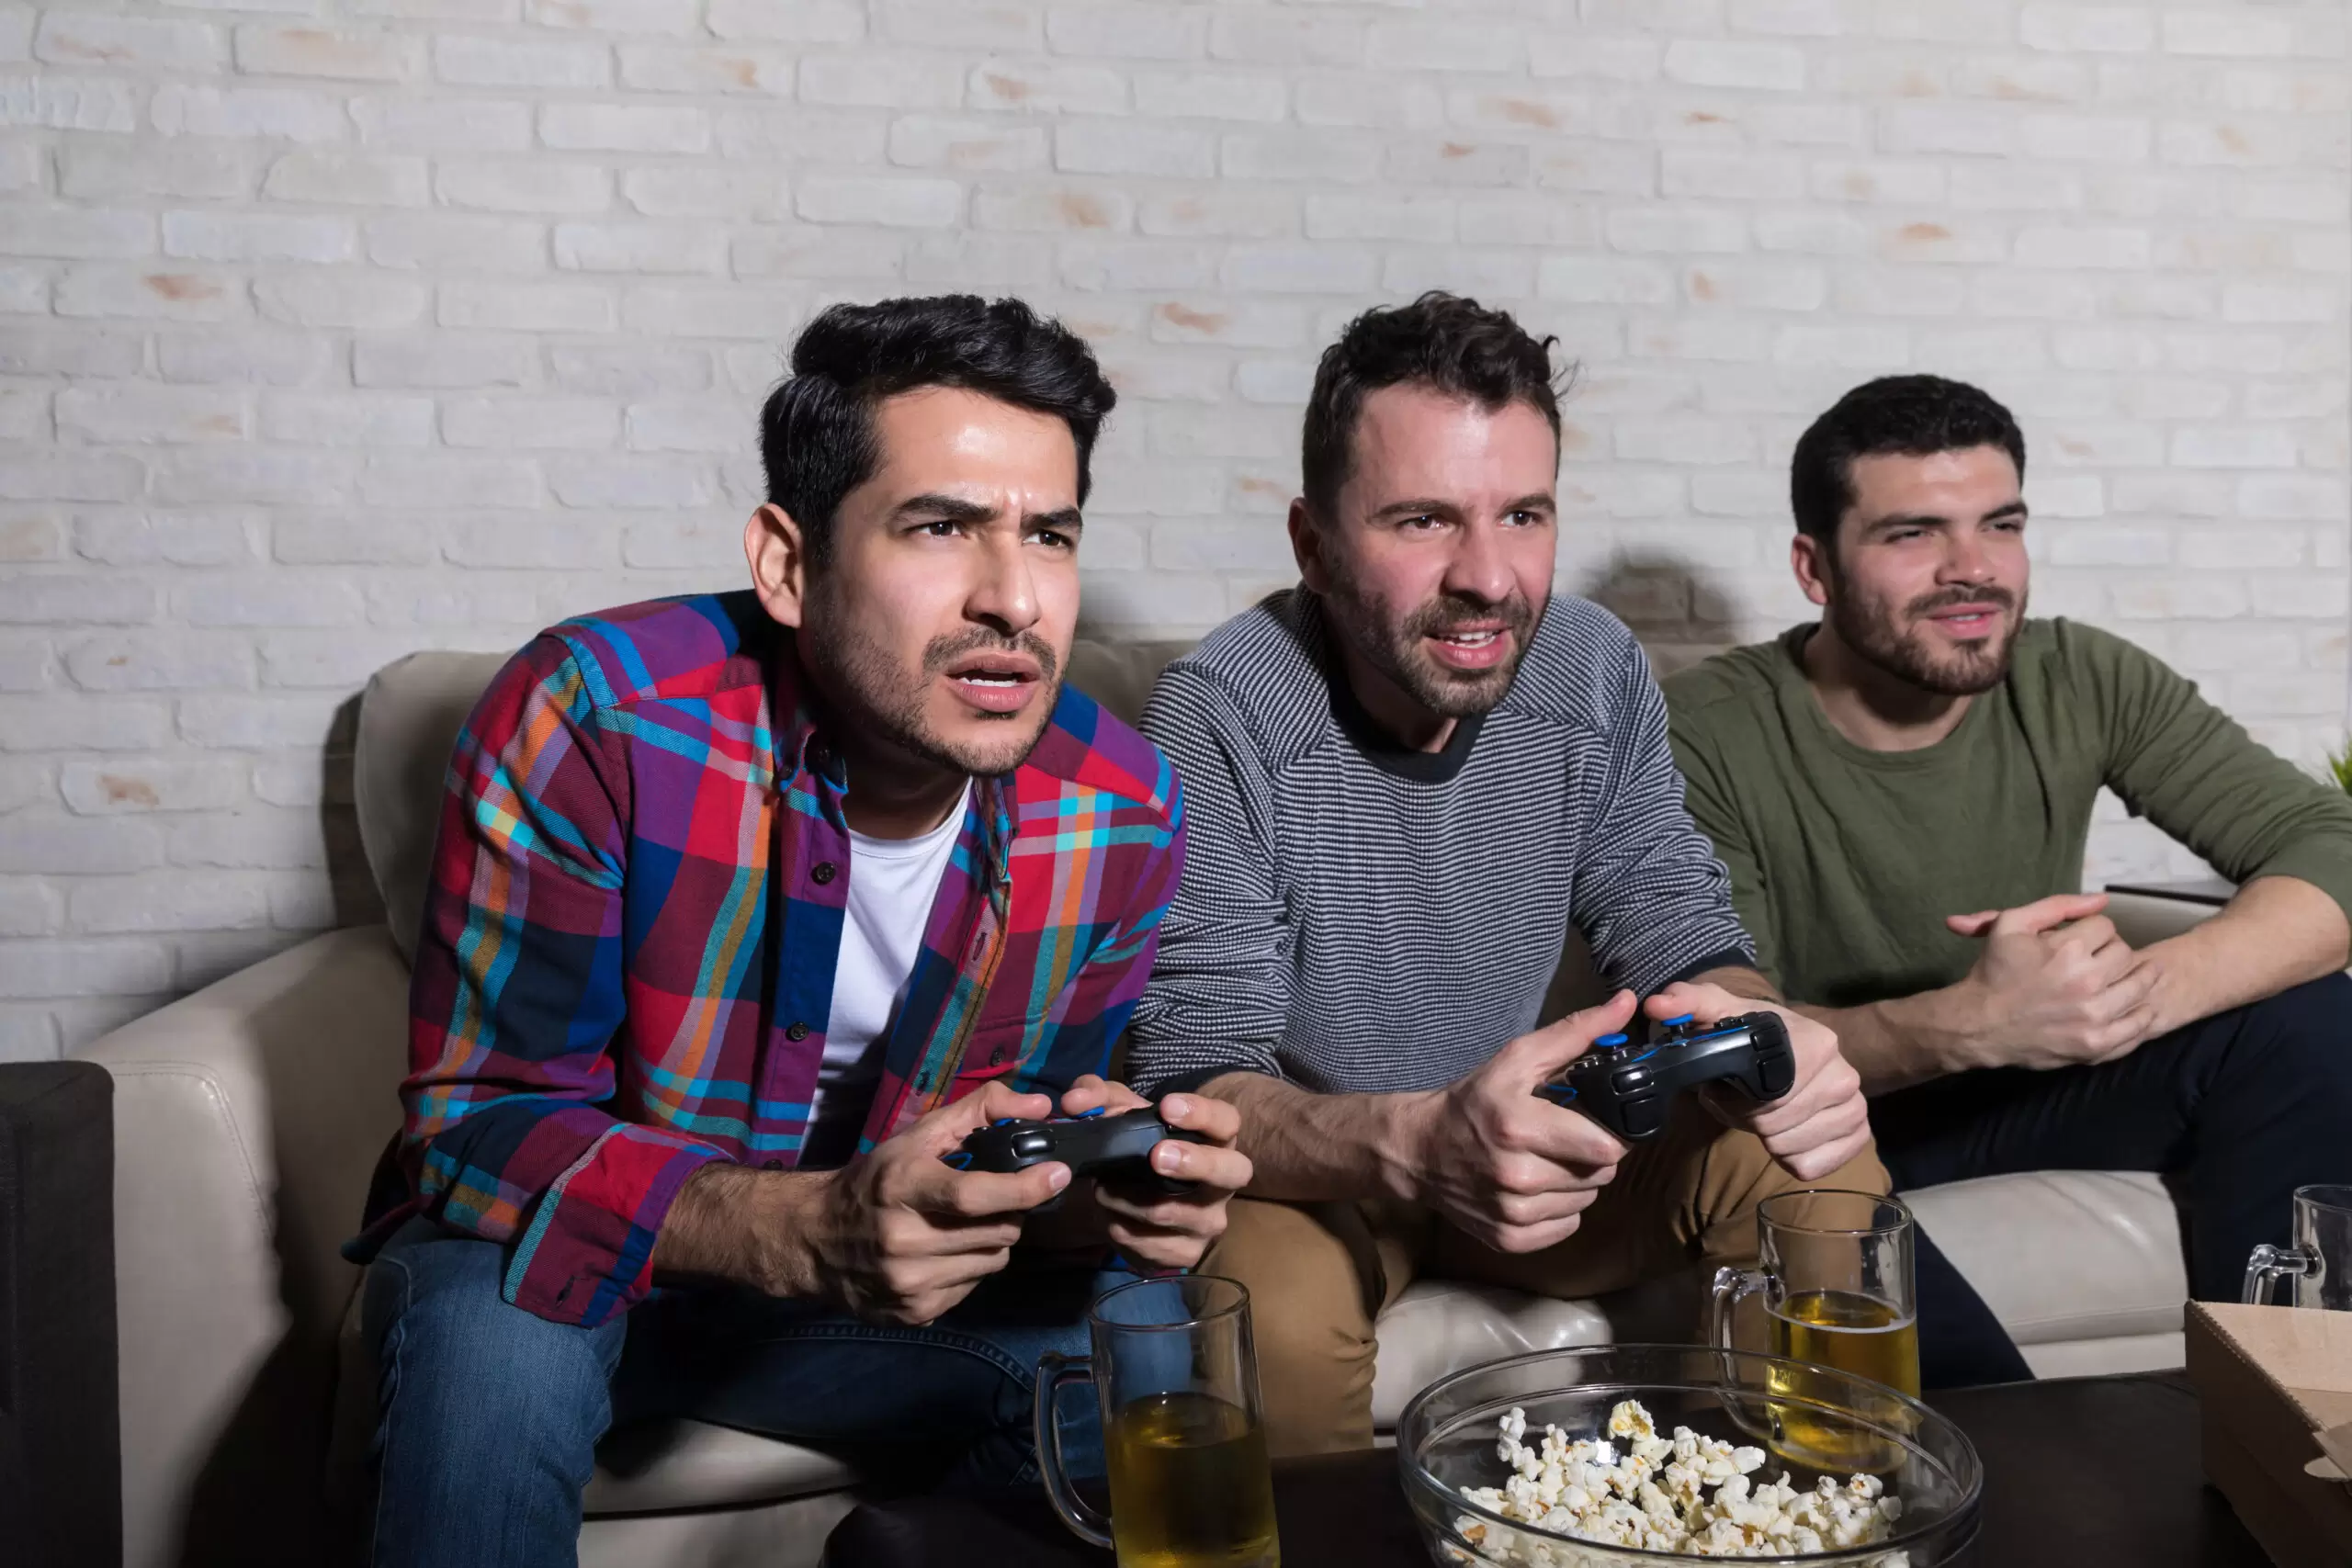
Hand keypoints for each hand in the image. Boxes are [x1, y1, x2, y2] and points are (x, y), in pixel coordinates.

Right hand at [803, 1080, 1071, 1324]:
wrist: (814, 1240)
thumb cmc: (873, 1181)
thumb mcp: (917, 1136)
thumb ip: (980, 1112)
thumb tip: (1042, 1106)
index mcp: (902, 1187)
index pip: (975, 1194)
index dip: (1024, 1188)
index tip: (1056, 1174)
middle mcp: (903, 1239)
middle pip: (998, 1232)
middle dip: (1009, 1212)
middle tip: (992, 1200)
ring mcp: (908, 1283)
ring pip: (994, 1262)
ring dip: (992, 1241)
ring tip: (964, 1226)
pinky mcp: (914, 1313)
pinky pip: (973, 1287)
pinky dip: (970, 1267)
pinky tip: (945, 1253)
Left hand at [1052, 1076, 1252, 1270]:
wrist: (1131, 1200)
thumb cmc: (1137, 1148)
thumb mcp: (1120, 1114)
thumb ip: (1098, 1099)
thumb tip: (1076, 1102)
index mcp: (1216, 1138)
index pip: (1226, 1121)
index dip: (1201, 1114)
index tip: (1167, 1106)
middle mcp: (1223, 1180)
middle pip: (1232, 1171)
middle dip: (1195, 1163)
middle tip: (1158, 1156)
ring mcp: (1209, 1220)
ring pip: (1178, 1213)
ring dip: (1132, 1200)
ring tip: (1104, 1189)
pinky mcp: (1188, 1253)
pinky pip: (1155, 1245)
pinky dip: (1124, 1230)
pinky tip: (1111, 1217)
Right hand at [1408, 992, 1635, 1254]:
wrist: (1416, 1151)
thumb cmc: (1471, 1101)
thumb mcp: (1517, 1059)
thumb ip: (1576, 1033)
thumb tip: (1628, 1004)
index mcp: (1520, 1127)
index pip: (1605, 1147)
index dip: (1610, 1132)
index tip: (1595, 1123)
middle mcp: (1517, 1176)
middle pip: (1601, 1174)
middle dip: (1592, 1154)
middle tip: (1567, 1139)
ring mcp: (1512, 1214)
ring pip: (1586, 1201)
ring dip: (1577, 1182)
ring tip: (1549, 1161)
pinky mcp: (1509, 1239)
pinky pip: (1567, 1227)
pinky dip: (1560, 1209)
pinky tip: (1537, 1188)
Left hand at [1650, 982, 1870, 1181]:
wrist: (1794, 1045)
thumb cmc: (1752, 1032)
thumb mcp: (1718, 1011)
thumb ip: (1687, 1002)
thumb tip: (1658, 1005)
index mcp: (1818, 1043)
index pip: (1770, 1097)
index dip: (1738, 1099)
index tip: (1729, 1085)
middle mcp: (1846, 1076)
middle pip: (1776, 1125)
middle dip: (1747, 1117)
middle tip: (1741, 1098)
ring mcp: (1856, 1109)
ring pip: (1790, 1148)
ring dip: (1766, 1138)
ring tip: (1762, 1111)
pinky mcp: (1858, 1137)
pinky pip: (1810, 1167)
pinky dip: (1790, 1157)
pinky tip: (1787, 1132)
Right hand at [1943, 893, 2160, 1070]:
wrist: (1979, 1025)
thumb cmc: (1995, 971)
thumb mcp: (2010, 924)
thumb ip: (2057, 905)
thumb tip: (2103, 899)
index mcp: (2067, 949)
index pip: (2106, 926)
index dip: (2094, 929)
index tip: (2084, 939)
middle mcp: (2086, 980)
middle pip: (2125, 953)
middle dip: (2112, 951)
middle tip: (2097, 959)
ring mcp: (2094, 1015)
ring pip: (2139, 985)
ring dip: (2134, 978)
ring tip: (2120, 978)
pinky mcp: (2097, 1043)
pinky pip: (2138, 1024)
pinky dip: (2140, 1013)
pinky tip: (2129, 1006)